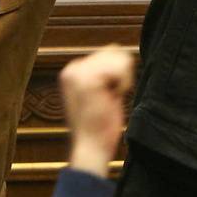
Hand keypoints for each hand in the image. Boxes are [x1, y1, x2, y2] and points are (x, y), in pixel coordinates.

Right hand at [60, 45, 133, 174]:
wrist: (90, 148)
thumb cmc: (99, 125)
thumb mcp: (102, 91)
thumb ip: (106, 71)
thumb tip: (118, 48)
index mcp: (73, 71)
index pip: (109, 53)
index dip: (118, 74)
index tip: (106, 95)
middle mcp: (72, 68)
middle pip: (115, 52)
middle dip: (121, 75)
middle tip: (108, 98)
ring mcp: (79, 72)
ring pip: (120, 59)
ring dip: (122, 80)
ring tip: (109, 99)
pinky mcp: (89, 79)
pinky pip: (121, 68)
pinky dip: (123, 84)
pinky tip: (111, 99)